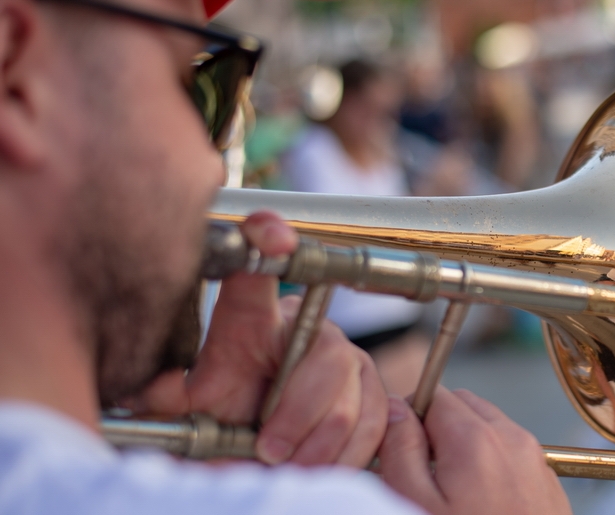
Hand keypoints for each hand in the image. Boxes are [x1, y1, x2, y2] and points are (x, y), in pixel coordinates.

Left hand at [131, 211, 388, 467]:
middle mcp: (310, 329)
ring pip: (351, 395)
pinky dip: (347, 451)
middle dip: (298, 412)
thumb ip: (165, 398)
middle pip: (326, 355)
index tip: (274, 237)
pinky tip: (320, 462)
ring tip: (289, 462)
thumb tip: (151, 387)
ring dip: (319, 442)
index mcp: (257, 320)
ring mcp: (349, 358)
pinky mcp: (375, 390)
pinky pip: (378, 419)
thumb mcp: (191, 410)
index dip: (268, 240)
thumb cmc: (228, 418)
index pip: (258, 271)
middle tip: (269, 447)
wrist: (266, 448)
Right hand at [379, 387, 571, 514]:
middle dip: (439, 429)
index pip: (434, 394)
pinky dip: (493, 466)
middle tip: (422, 473)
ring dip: (466, 447)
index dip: (411, 416)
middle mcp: (512, 440)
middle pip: (465, 407)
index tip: (401, 447)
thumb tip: (397, 410)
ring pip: (490, 429)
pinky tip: (480, 505)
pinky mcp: (548, 485)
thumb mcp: (412, 503)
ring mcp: (536, 462)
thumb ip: (400, 449)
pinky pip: (513, 456)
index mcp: (475, 438)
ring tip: (452, 495)